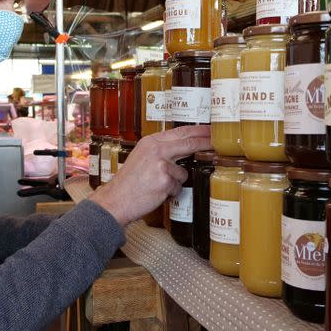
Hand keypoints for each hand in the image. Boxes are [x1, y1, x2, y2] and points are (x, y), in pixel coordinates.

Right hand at [89, 125, 211, 225]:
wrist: (115, 200)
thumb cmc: (128, 183)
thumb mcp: (141, 157)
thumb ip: (159, 151)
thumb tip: (182, 148)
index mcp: (150, 142)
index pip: (180, 132)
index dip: (198, 130)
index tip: (209, 130)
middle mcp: (156, 150)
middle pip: (189, 143)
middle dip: (206, 142)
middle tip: (215, 142)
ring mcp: (161, 165)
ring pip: (183, 173)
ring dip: (175, 183)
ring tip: (157, 186)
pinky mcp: (165, 181)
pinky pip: (178, 188)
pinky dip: (170, 193)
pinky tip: (156, 193)